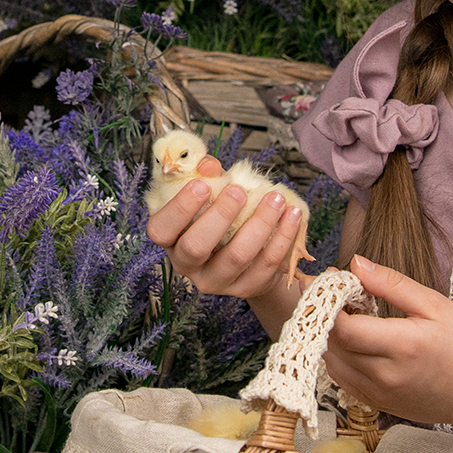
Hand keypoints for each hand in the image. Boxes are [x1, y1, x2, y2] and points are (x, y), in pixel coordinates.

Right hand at [147, 178, 304, 303]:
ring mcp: (216, 281)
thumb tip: (209, 165)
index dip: (180, 208)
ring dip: (260, 223)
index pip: (161, 230)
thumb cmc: (220, 215)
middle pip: (196, 246)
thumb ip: (206, 176)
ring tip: (276, 198)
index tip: (203, 185)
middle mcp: (187, 265)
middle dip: (220, 215)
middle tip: (240, 190)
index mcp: (170, 240)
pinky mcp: (246, 288)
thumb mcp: (208, 192)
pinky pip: (266, 264)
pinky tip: (292, 214)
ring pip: (237, 256)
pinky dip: (282, 236)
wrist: (247, 252)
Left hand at [324, 255, 452, 426]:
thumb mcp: (435, 305)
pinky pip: (343, 380)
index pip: (344, 328)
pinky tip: (355, 342)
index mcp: (402, 345)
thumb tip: (355, 263)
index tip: (327, 285)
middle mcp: (386, 375)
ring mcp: (380, 394)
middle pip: (332, 345)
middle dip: (323, 318)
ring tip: (345, 317)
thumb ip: (391, 283)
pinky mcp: (379, 405)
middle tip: (329, 296)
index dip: (327, 306)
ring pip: (333, 364)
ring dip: (330, 339)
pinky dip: (340, 359)